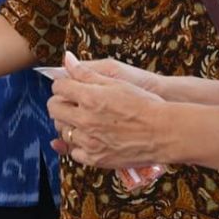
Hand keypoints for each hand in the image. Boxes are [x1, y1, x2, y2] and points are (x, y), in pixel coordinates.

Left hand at [47, 52, 165, 168]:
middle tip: (72, 103)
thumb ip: (87, 72)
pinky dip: (78, 145)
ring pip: (62, 131)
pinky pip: (74, 152)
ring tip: (84, 120)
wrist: (164, 132)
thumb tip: (67, 59)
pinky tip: (90, 138)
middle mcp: (85, 120)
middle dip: (60, 103)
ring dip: (69, 124)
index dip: (63, 85)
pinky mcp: (95, 158)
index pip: (59, 87)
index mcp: (89, 97)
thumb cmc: (144, 104)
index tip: (69, 87)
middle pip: (54, 109)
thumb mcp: (116, 81)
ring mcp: (89, 141)